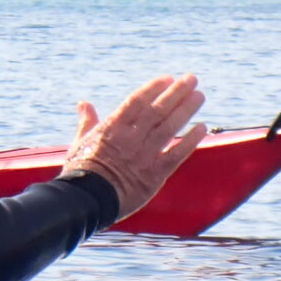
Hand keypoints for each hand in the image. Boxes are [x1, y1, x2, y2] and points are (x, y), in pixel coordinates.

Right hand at [59, 74, 206, 218]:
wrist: (86, 202)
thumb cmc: (80, 174)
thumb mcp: (79, 143)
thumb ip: (86, 122)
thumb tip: (84, 104)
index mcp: (111, 129)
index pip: (136, 102)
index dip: (153, 89)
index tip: (167, 78)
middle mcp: (130, 138)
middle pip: (157, 110)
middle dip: (176, 93)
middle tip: (192, 79)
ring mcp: (143, 156)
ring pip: (169, 128)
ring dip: (186, 110)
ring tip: (200, 96)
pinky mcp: (154, 175)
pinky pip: (176, 154)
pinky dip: (190, 141)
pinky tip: (202, 128)